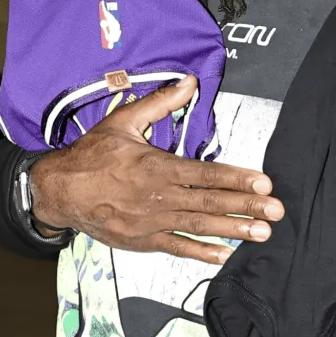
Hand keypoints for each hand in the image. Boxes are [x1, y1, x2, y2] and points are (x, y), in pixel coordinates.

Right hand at [29, 75, 283, 264]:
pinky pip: (177, 248)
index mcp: (156, 167)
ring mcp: (151, 222)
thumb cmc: (93, 154)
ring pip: (199, 227)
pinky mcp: (142, 240)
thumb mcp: (124, 121)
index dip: (236, 179)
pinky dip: (202, 253)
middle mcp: (158, 197)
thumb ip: (160, 102)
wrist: (59, 190)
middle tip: (276, 212)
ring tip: (261, 234)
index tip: (264, 183)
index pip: (205, 174)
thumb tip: (189, 81)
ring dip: (233, 231)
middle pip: (209, 203)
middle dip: (246, 208)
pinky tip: (225, 255)